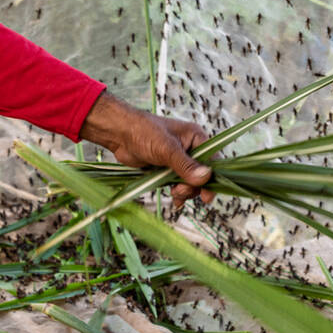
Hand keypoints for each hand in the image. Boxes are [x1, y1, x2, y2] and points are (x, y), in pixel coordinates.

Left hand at [79, 92, 213, 208]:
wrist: (119, 134)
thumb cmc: (143, 132)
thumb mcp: (166, 149)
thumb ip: (186, 165)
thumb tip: (206, 178)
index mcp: (196, 138)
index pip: (213, 160)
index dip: (212, 179)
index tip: (207, 196)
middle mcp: (191, 148)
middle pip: (202, 175)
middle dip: (193, 187)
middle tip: (179, 191)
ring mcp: (179, 159)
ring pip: (191, 182)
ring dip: (185, 191)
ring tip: (174, 194)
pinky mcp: (167, 168)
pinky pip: (178, 183)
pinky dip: (178, 192)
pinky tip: (175, 200)